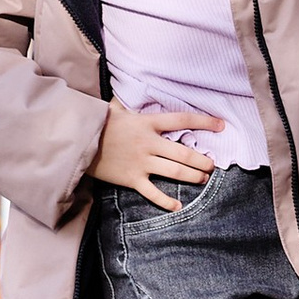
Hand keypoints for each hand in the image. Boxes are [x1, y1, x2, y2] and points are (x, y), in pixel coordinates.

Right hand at [93, 103, 220, 203]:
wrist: (77, 140)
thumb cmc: (98, 123)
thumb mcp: (119, 109)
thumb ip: (134, 106)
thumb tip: (138, 92)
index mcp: (148, 123)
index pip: (182, 120)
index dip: (204, 122)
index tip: (221, 125)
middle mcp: (148, 143)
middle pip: (183, 152)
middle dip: (202, 160)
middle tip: (212, 164)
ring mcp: (141, 162)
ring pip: (175, 171)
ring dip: (193, 176)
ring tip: (203, 179)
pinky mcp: (131, 178)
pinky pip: (153, 192)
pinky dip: (166, 201)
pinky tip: (178, 206)